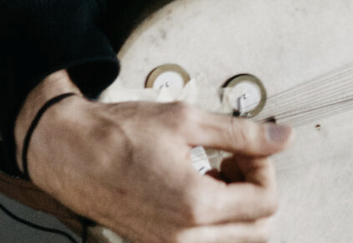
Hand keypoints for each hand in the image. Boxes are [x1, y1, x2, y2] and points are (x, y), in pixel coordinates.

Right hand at [16, 70, 288, 242]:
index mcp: (194, 206)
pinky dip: (214, 222)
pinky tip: (197, 190)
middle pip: (257, 230)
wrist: (69, 153)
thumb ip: (243, 134)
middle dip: (256, 192)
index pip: (266, 203)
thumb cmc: (118, 136)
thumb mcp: (188, 121)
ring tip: (216, 176)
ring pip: (234, 242)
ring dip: (238, 210)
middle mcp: (181, 237)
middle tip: (236, 163)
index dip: (265, 170)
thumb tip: (283, 138)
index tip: (249, 152)